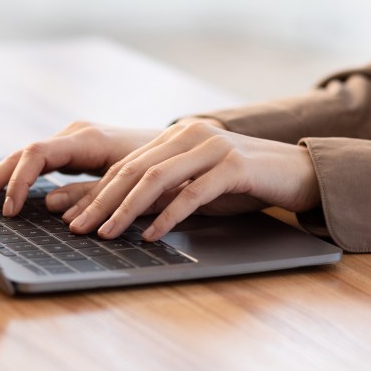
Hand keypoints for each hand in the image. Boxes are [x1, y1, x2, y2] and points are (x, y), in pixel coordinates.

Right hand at [0, 122, 161, 213]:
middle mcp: (73, 136)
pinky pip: (32, 166)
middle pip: (19, 156)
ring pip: (21, 159)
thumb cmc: (166, 168)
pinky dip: (9, 179)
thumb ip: (94, 195)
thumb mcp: (136, 185)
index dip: (18, 182)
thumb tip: (53, 207)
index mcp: (87, 139)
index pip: (36, 154)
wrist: (186, 147)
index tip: (11, 211)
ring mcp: (69, 144)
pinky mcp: (70, 154)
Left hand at [53, 120, 320, 240]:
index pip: (125, 165)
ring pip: (156, 179)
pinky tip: (151, 235)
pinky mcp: (235, 166)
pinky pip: (193, 193)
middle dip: (99, 202)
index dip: (94, 192)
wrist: (300, 173)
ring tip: (105, 234)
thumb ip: (164, 194)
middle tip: (75, 228)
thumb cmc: (245, 184)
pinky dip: (168, 216)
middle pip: (133, 170)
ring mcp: (212, 148)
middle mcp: (189, 135)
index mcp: (175, 136)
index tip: (69, 216)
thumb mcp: (197, 186)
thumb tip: (121, 217)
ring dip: (126, 210)